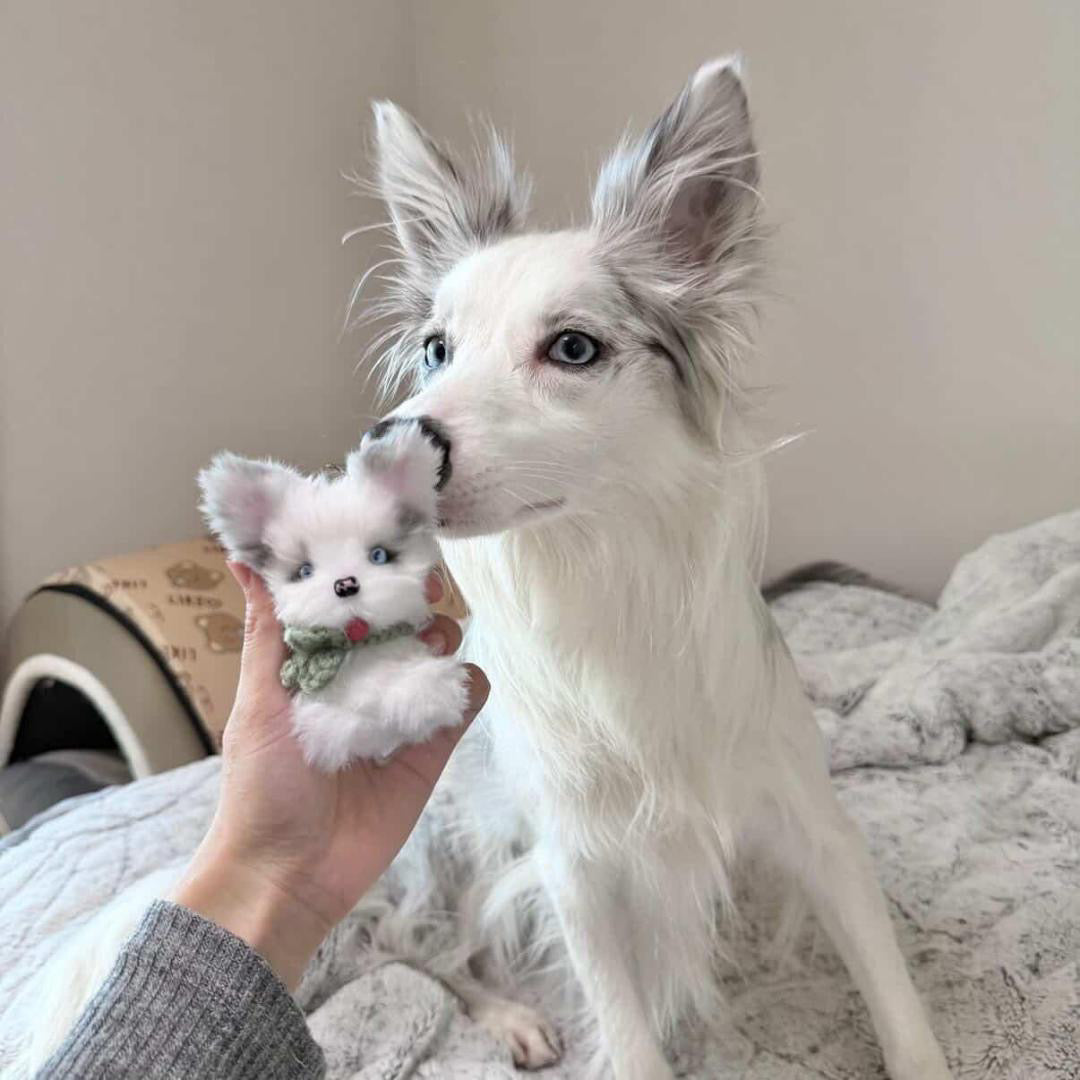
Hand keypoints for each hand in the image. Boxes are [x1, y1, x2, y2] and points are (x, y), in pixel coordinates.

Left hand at [170, 561, 487, 987]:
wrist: (288, 874)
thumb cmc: (259, 788)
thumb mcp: (256, 705)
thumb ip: (265, 636)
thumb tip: (241, 562)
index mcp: (317, 667)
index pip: (349, 608)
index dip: (365, 579)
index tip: (379, 553)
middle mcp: (361, 683)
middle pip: (400, 625)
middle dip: (413, 601)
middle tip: (419, 588)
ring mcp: (398, 714)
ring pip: (436, 656)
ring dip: (441, 639)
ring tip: (427, 642)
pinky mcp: (430, 749)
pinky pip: (462, 704)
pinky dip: (467, 685)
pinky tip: (451, 685)